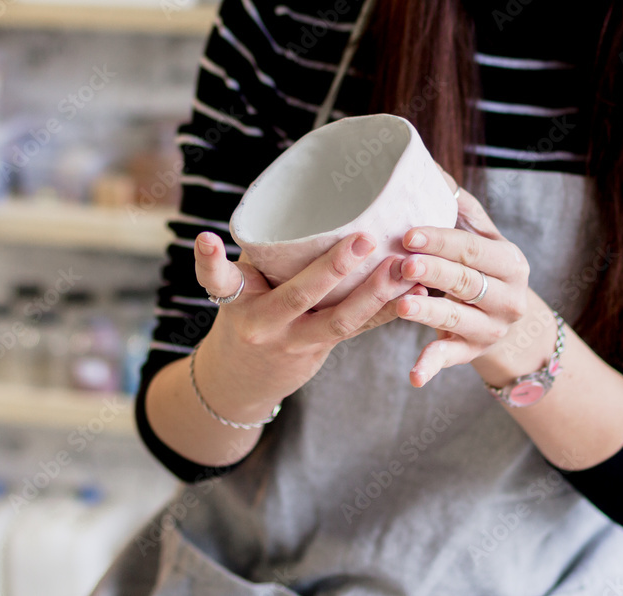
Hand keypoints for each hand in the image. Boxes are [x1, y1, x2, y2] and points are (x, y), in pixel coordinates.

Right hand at [193, 230, 425, 413]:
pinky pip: (360, 330)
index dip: (211, 260)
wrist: (244, 377)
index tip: (206, 239)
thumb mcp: (242, 285)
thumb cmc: (247, 311)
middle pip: (298, 296)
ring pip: (340, 322)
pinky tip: (417, 292)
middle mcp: (264, 324)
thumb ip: (266, 253)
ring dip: (376, 294)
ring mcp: (295, 341)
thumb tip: (304, 192)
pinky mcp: (324, 349)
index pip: (219, 279)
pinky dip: (388, 310)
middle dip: (333, 268)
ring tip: (405, 269)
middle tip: (365, 239)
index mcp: (237, 300)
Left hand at [396, 168, 529, 386]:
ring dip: (428, 313)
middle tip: (403, 263)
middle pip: (466, 283)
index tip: (408, 233)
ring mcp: (491, 329)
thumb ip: (462, 209)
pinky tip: (413, 375)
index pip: (473, 249)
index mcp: (511, 263)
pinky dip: (430, 367)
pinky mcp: (471, 353)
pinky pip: (448, 359)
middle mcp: (508, 298)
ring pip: (455, 320)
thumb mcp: (482, 238)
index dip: (441, 240)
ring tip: (401, 303)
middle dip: (433, 272)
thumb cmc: (482, 267)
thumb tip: (429, 169)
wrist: (505, 319)